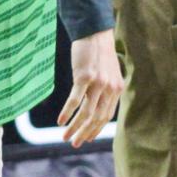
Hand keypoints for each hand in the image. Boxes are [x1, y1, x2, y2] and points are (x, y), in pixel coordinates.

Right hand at [57, 29, 123, 148]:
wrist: (94, 32)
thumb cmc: (97, 52)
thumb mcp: (107, 72)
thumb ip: (104, 89)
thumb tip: (95, 106)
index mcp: (116, 88)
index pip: (107, 115)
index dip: (96, 129)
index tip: (87, 138)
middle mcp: (110, 88)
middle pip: (97, 118)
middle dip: (85, 133)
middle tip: (74, 144)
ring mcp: (98, 83)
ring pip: (86, 113)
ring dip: (74, 127)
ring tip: (65, 137)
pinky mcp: (85, 77)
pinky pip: (75, 100)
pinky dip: (67, 113)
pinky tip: (60, 121)